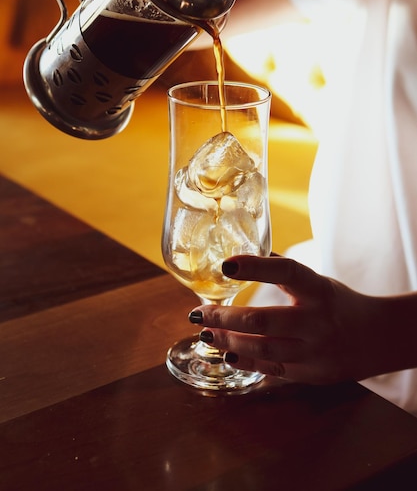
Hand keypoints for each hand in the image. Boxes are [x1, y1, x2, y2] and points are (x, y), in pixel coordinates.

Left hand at [189, 254, 416, 384]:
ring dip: (228, 341)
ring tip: (206, 332)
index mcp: (319, 290)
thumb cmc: (339, 303)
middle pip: (263, 320)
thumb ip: (285, 272)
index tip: (226, 264)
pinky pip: (271, 370)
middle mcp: (317, 321)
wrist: (375, 338)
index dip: (255, 267)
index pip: (287, 272)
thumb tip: (245, 254)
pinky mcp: (311, 375)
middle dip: (224, 317)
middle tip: (200, 311)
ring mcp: (315, 351)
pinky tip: (227, 352)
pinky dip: (245, 361)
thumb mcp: (319, 281)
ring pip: (262, 349)